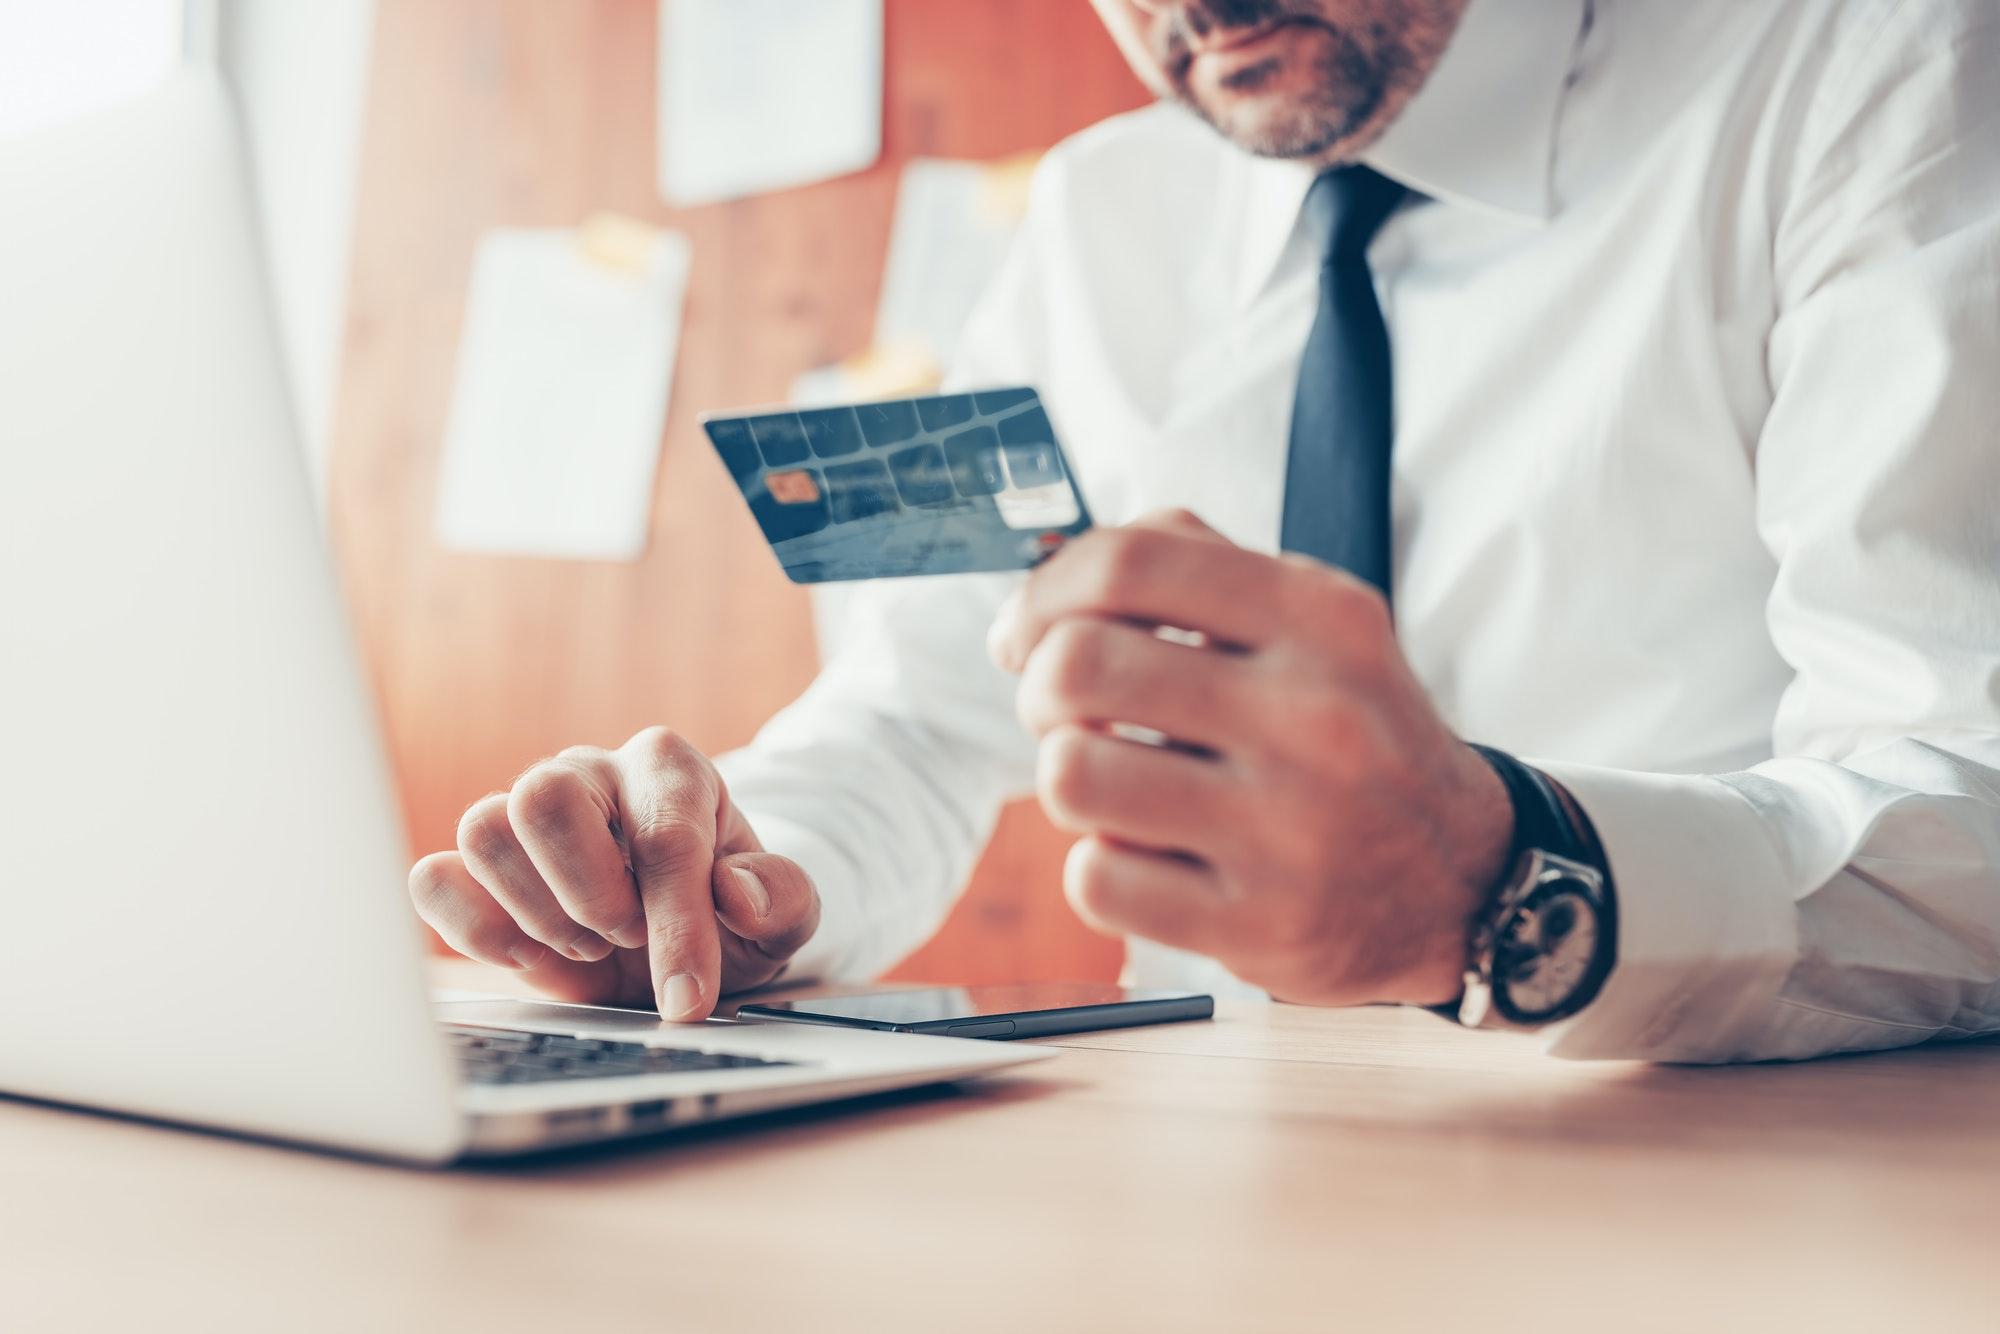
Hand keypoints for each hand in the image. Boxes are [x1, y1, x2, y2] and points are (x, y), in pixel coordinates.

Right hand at [408, 728, 819, 1019]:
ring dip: (537, 913)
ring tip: (588, 945)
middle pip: (544, 797)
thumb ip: (783, 898)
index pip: (663, 836)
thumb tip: (739, 893)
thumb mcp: (783, 914)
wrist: (682, 938)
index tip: (688, 996)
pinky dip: (475, 928)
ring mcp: (523, 813)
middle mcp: (589, 773)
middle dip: (588, 894)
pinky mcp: (476, 867)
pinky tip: (530, 955)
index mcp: (669, 770)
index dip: (675, 925)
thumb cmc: (731, 914)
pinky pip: (434, 878)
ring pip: (483, 830)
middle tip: (624, 938)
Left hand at [988, 510, 1510, 1006]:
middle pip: (1079, 667)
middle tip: (1065, 714)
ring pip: (1071, 775)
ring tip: (1112, 785)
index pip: (1130, 564)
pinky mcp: (1259, 926)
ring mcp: (1290, 829)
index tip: (1022, 633)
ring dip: (1068, 778)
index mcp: (1321, 618)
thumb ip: (1192, 567)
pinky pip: (1096, 880)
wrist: (1463, 880)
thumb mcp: (1311, 624)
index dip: (1043, 594)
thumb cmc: (1349, 734)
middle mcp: (1315, 716)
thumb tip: (1040, 598)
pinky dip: (1102, 868)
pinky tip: (1152, 859)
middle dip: (1040, 690)